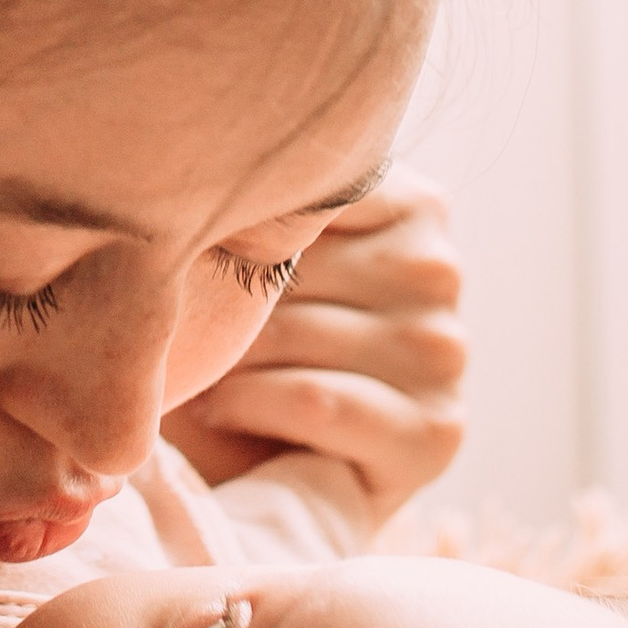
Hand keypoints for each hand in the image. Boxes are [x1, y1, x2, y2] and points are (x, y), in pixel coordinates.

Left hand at [163, 164, 466, 527]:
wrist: (245, 469)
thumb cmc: (232, 339)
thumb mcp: (239, 251)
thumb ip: (249, 202)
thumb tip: (196, 158)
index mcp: (407, 203)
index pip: (307, 183)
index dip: (230, 222)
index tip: (185, 247)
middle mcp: (439, 270)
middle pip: (297, 260)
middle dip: (223, 299)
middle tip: (179, 325)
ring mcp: (447, 352)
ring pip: (299, 331)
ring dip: (227, 359)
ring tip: (200, 371)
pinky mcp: (435, 432)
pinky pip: (318, 400)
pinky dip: (251, 406)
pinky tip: (221, 410)